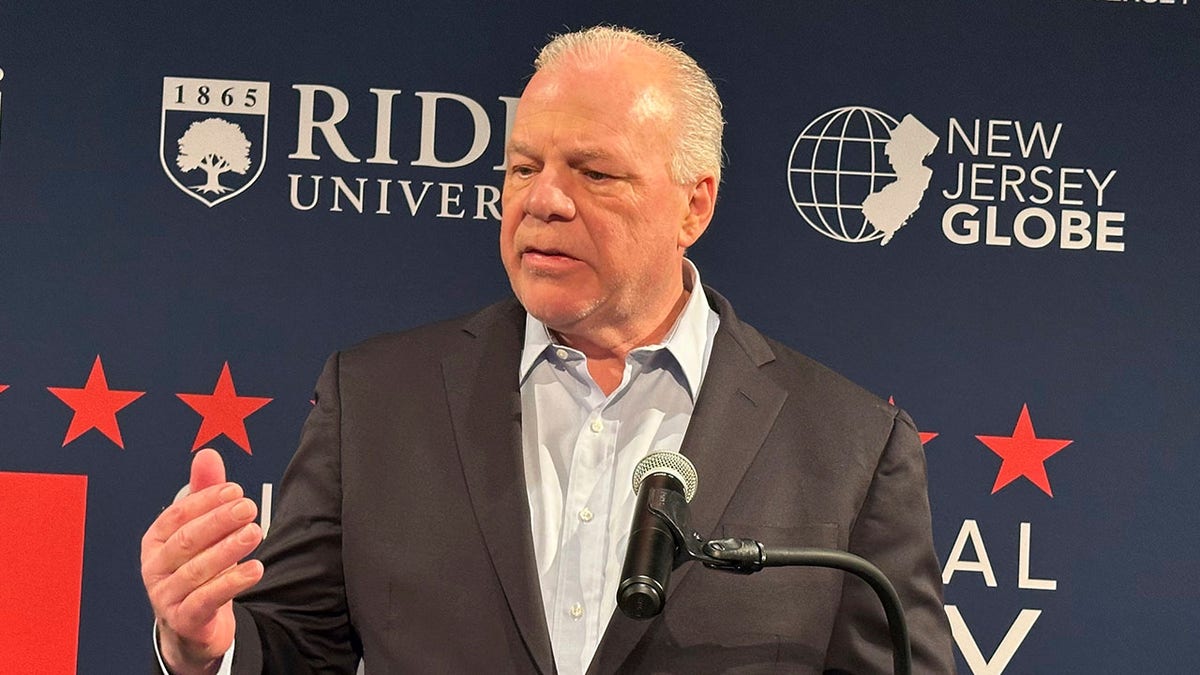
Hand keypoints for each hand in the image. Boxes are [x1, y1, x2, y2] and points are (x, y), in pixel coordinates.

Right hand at [141, 449, 264, 674]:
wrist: (192, 626)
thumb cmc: (196, 570)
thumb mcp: (201, 531)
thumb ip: (205, 494)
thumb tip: (207, 453)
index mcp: (155, 541)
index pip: (178, 515)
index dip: (207, 500)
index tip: (236, 490)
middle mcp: (155, 568)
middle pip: (187, 540)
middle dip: (219, 521)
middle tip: (248, 507)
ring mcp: (167, 596)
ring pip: (197, 570)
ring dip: (228, 549)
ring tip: (254, 533)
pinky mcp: (185, 619)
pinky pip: (207, 599)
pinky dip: (232, 583)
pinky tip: (255, 568)